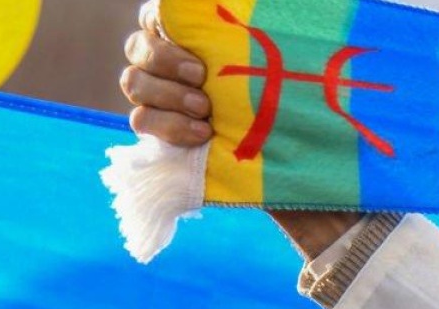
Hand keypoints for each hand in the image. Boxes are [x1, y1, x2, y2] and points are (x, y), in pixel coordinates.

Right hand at [120, 9, 357, 255]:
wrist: (304, 162)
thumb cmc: (295, 102)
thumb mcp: (279, 61)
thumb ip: (250, 37)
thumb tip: (239, 5)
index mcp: (193, 40)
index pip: (156, 17)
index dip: (162, 25)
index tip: (197, 49)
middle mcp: (172, 66)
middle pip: (137, 48)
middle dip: (164, 61)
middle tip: (202, 79)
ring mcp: (164, 99)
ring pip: (134, 83)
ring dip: (166, 94)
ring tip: (205, 112)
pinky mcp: (165, 133)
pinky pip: (142, 121)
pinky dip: (167, 126)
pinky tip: (201, 134)